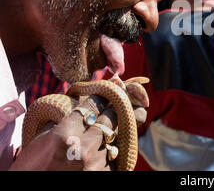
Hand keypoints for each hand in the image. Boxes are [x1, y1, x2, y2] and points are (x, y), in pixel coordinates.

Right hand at [9, 95, 146, 170]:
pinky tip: (116, 142)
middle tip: (127, 93)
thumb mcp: (40, 142)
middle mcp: (83, 149)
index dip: (102, 95)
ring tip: (133, 113)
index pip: (91, 106)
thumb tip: (80, 105)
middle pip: (110, 118)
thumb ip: (62, 122)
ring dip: (121, 127)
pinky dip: (115, 149)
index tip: (112, 86)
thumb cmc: (32, 168)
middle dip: (119, 104)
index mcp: (65, 135)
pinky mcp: (104, 176)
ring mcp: (96, 165)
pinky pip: (115, 157)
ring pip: (117, 137)